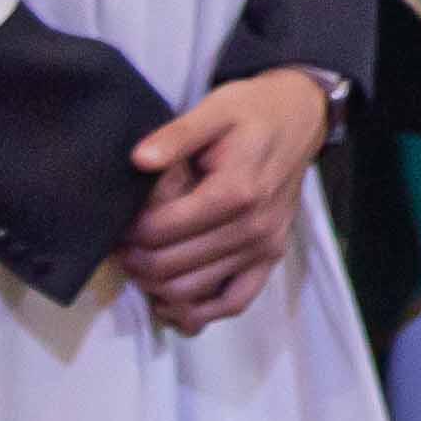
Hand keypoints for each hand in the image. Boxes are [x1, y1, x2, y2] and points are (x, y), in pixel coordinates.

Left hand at [118, 70, 330, 332]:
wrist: (300, 116)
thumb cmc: (252, 111)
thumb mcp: (215, 108)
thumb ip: (177, 134)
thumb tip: (140, 160)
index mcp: (237, 190)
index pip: (162, 231)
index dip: (130, 231)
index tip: (119, 220)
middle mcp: (254, 226)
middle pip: (172, 266)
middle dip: (136, 260)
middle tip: (122, 244)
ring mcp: (265, 246)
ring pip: (193, 291)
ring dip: (156, 286)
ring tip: (141, 263)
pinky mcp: (271, 257)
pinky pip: (234, 302)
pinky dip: (200, 312)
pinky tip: (173, 302)